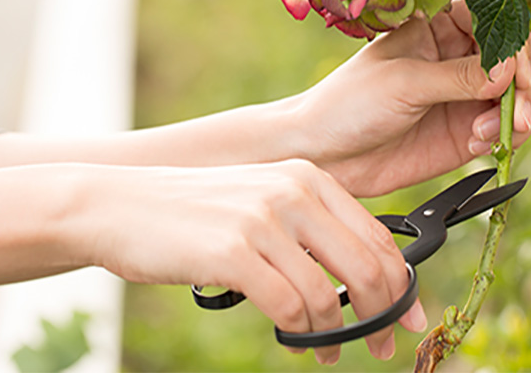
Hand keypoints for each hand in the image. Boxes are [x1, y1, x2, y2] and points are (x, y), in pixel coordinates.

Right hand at [87, 160, 425, 363]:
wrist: (120, 206)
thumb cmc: (197, 213)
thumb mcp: (264, 202)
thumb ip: (313, 229)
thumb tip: (365, 279)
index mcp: (311, 179)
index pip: (379, 237)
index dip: (402, 283)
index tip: (410, 315)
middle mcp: (295, 192)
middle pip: (367, 267)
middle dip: (384, 314)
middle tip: (384, 343)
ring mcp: (263, 220)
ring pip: (328, 296)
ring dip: (337, 334)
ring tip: (331, 350)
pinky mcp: (233, 252)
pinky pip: (289, 307)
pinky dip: (301, 334)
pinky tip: (296, 341)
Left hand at [292, 0, 530, 196]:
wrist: (325, 155)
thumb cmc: (348, 104)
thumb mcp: (403, 82)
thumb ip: (458, 77)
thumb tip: (508, 71)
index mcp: (439, 26)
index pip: (496, 19)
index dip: (515, 42)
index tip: (516, 71)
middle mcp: (460, 57)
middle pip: (519, 56)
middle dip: (527, 82)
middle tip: (520, 110)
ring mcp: (467, 96)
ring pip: (522, 93)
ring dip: (522, 112)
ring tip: (496, 131)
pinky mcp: (469, 132)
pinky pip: (507, 129)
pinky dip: (505, 135)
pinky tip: (480, 143)